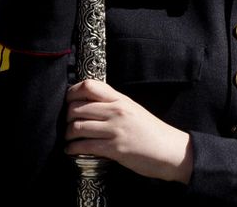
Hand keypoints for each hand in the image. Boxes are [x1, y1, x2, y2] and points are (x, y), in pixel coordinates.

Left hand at [64, 79, 191, 182]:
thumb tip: (90, 105)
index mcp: (120, 99)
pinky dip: (73, 148)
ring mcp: (115, 129)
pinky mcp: (115, 148)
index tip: (67, 101)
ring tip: (67, 138)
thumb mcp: (133, 110)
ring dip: (68, 134)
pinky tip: (70, 150)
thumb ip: (114, 105)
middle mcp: (116, 111)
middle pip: (78, 107)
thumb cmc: (152, 131)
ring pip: (78, 126)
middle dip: (67, 117)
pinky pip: (85, 145)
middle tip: (66, 124)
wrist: (170, 150)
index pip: (89, 86)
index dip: (72, 93)